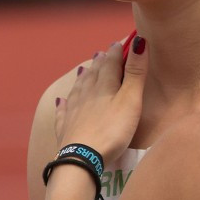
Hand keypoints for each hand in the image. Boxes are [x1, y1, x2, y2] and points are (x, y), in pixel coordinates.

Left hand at [55, 38, 147, 161]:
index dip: (117, 51)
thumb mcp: (130, 101)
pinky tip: (60, 101)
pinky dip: (63, 103)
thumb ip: (135, 73)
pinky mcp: (66, 127)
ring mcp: (73, 110)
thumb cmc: (111, 130)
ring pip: (78, 88)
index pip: (111, 62)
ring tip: (85, 69)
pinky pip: (63, 111)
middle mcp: (86, 93)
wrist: (82, 158)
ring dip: (83, 77)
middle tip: (103, 52)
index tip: (122, 42)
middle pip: (94, 73)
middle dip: (100, 61)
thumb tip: (139, 41)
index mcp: (104, 85)